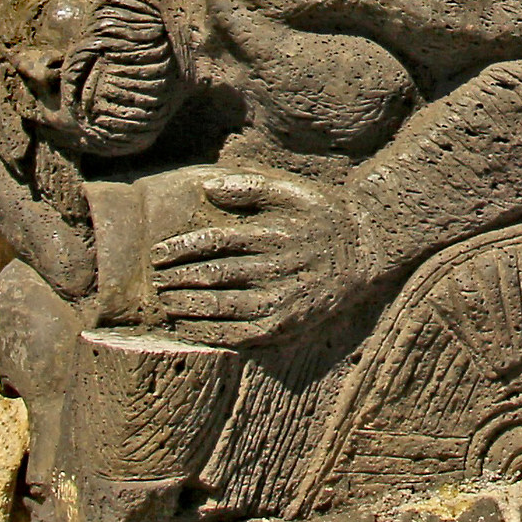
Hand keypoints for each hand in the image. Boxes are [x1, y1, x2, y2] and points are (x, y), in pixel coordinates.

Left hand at [149, 172, 359, 347]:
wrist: (365, 252)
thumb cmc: (322, 217)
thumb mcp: (292, 192)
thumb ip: (249, 187)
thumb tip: (207, 186)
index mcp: (270, 235)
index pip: (213, 242)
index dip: (180, 248)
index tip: (157, 253)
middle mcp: (273, 269)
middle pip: (212, 276)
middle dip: (176, 278)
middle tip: (155, 279)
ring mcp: (279, 300)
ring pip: (220, 307)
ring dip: (186, 306)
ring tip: (166, 302)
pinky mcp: (284, 326)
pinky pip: (238, 334)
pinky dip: (208, 332)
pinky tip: (189, 328)